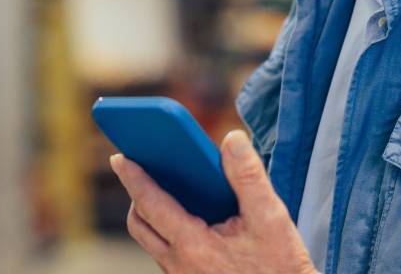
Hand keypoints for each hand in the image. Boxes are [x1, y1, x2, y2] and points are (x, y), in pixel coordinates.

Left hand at [110, 130, 316, 273]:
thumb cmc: (281, 267)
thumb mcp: (271, 218)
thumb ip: (249, 176)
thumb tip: (232, 139)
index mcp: (193, 246)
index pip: (151, 204)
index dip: (133, 178)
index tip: (119, 157)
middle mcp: (179, 265)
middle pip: (141, 224)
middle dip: (137, 195)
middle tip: (141, 169)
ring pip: (152, 241)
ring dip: (152, 214)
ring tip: (164, 187)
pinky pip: (166, 253)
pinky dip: (168, 230)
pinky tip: (188, 214)